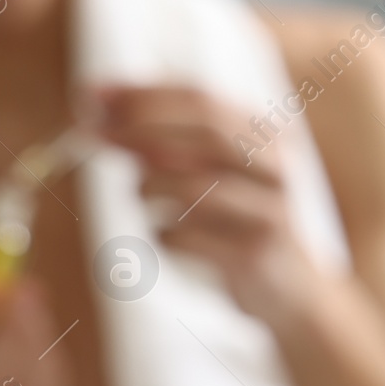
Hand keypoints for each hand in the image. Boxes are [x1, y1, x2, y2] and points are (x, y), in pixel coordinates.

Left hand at [94, 85, 320, 326]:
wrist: (292, 291)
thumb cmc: (237, 224)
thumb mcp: (208, 173)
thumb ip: (158, 139)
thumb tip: (96, 105)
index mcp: (266, 138)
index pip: (202, 99)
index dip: (144, 94)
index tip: (92, 96)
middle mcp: (274, 169)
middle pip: (204, 131)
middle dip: (141, 127)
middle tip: (95, 134)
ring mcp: (269, 212)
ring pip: (190, 184)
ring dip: (147, 188)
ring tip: (144, 198)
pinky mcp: (253, 255)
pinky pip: (184, 235)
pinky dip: (162, 234)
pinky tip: (171, 238)